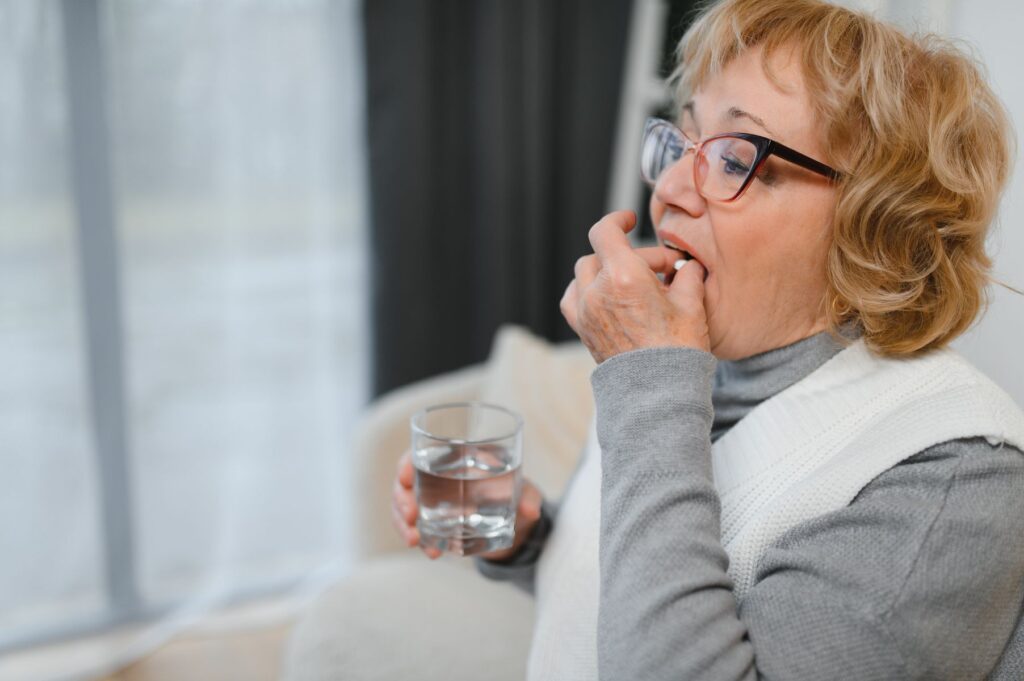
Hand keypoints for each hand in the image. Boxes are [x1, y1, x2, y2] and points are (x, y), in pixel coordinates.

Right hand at [391, 449, 544, 560]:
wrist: (515, 520)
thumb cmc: (516, 492)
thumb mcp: (525, 491)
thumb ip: (529, 497)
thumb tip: (530, 511)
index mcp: (455, 458)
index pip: (422, 452)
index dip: (408, 462)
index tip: (405, 475)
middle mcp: (438, 478)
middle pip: (406, 483)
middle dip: (402, 499)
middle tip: (411, 516)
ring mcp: (432, 502)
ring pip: (405, 508)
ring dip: (404, 524)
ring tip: (414, 540)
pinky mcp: (434, 524)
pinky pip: (416, 529)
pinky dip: (420, 540)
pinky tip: (431, 552)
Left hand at [559, 209, 709, 362]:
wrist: (659, 393)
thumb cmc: (678, 351)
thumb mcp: (692, 305)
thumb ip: (688, 276)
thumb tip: (689, 267)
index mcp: (623, 278)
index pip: (605, 232)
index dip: (617, 220)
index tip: (630, 220)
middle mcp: (597, 292)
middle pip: (603, 254)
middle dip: (632, 256)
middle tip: (662, 271)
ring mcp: (586, 312)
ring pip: (585, 274)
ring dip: (607, 270)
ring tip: (634, 283)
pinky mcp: (583, 330)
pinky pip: (573, 299)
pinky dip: (586, 290)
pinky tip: (605, 296)